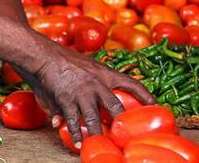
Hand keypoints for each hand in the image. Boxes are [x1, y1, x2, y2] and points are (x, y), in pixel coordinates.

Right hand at [33, 43, 154, 148]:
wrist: (42, 54)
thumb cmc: (63, 59)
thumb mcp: (83, 67)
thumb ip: (88, 85)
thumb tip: (98, 93)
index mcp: (105, 73)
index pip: (132, 83)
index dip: (145, 95)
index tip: (156, 104)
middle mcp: (97, 83)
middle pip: (116, 106)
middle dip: (123, 121)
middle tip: (128, 134)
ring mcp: (82, 92)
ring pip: (94, 118)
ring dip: (97, 133)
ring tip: (101, 143)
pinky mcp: (66, 99)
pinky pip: (73, 121)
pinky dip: (75, 133)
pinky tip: (78, 143)